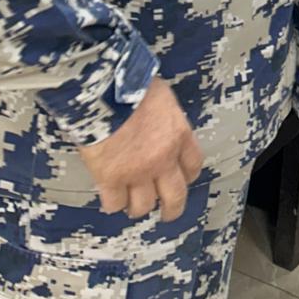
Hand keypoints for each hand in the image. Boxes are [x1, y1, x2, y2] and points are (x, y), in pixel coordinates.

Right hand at [78, 77, 202, 220]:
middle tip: (168, 213)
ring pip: (143, 206)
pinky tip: (109, 199)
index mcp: (178, 135)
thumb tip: (159, 117)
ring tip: (131, 206)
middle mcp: (162, 159)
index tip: (183, 179)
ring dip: (138, 207)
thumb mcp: (162, 96)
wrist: (105, 91)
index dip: (187, 176)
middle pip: (175, 196)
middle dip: (172, 209)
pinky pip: (114, 203)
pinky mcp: (110, 179)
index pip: (193, 165)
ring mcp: (137, 172)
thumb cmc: (132, 84)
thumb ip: (165, 115)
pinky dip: (112, 203)